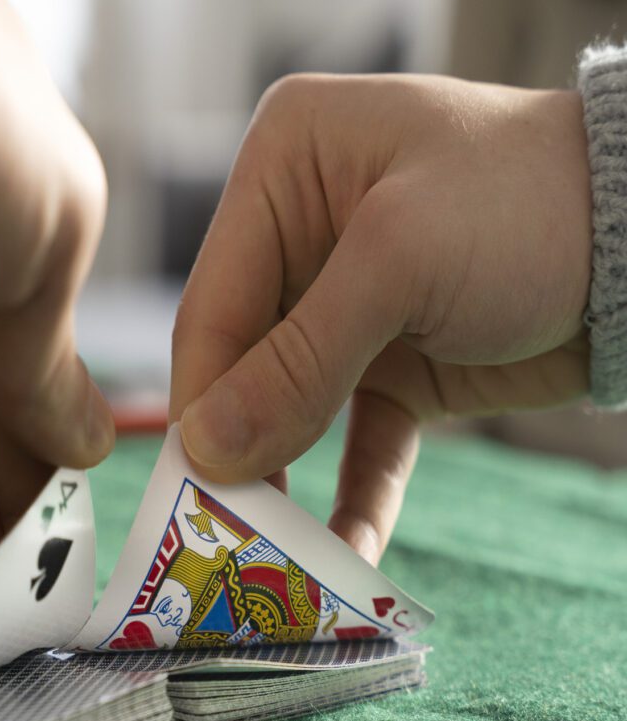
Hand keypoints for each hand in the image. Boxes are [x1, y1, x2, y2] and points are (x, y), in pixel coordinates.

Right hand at [171, 74, 591, 563]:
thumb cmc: (526, 204)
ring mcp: (346, 303)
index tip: (193, 478)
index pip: (215, 299)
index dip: (201, 393)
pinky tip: (347, 550)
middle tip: (223, 528)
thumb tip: (206, 449)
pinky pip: (358, 437)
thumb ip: (297, 361)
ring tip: (274, 553)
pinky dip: (354, 492)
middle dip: (240, 443)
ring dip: (288, 476)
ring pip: (292, 405)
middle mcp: (302, 232)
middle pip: (243, 359)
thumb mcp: (401, 263)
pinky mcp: (394, 363)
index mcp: (285, 167)